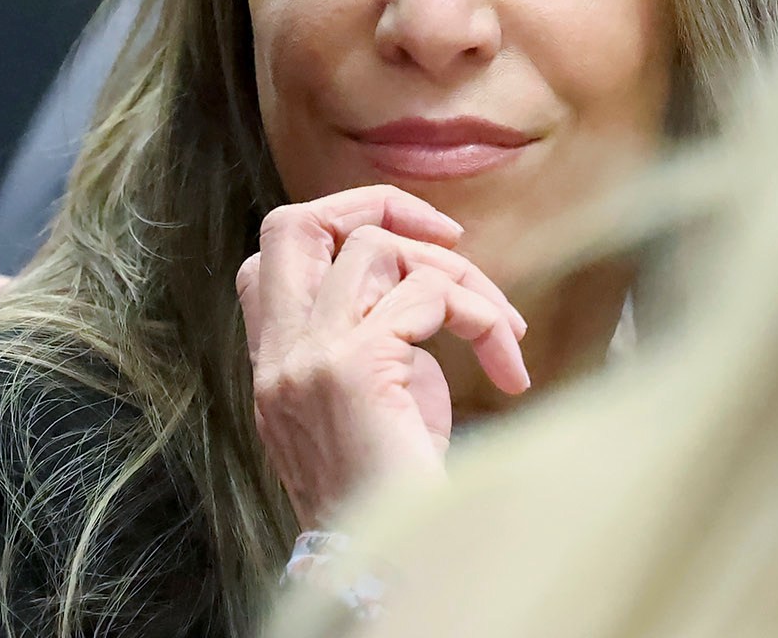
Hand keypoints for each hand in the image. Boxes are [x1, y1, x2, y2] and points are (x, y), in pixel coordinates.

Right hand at [238, 186, 529, 528]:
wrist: (391, 571)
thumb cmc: (398, 506)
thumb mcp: (377, 412)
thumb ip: (377, 346)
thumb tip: (426, 291)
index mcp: (274, 366)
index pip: (269, 256)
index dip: (336, 227)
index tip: (411, 253)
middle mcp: (279, 355)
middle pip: (294, 221)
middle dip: (377, 205)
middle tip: (449, 240)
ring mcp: (309, 356)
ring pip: (374, 247)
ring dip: (458, 274)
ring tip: (500, 328)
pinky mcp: (356, 366)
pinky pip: (428, 294)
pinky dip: (480, 315)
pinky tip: (509, 364)